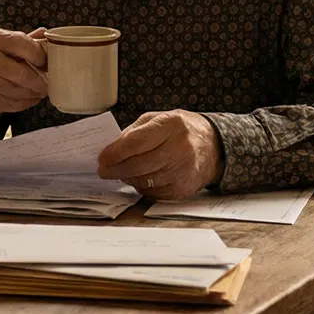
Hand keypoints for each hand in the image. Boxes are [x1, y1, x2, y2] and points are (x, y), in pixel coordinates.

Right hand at [0, 28, 48, 114]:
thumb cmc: (0, 56)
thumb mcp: (11, 42)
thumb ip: (32, 40)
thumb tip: (51, 39)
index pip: (25, 45)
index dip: (41, 56)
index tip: (47, 62)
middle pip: (23, 74)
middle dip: (41, 81)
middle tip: (49, 82)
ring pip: (21, 91)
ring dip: (36, 92)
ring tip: (41, 89)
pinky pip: (16, 103)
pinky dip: (28, 101)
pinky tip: (30, 96)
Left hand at [95, 110, 223, 199]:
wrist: (212, 147)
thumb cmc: (179, 131)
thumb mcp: (157, 120)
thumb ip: (133, 133)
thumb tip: (110, 151)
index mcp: (171, 125)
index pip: (136, 142)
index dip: (115, 153)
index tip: (101, 159)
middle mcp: (180, 148)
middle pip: (138, 165)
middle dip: (116, 169)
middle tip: (104, 171)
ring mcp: (183, 171)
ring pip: (144, 181)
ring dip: (128, 178)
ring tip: (122, 172)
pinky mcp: (183, 189)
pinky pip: (153, 193)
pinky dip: (142, 187)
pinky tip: (140, 178)